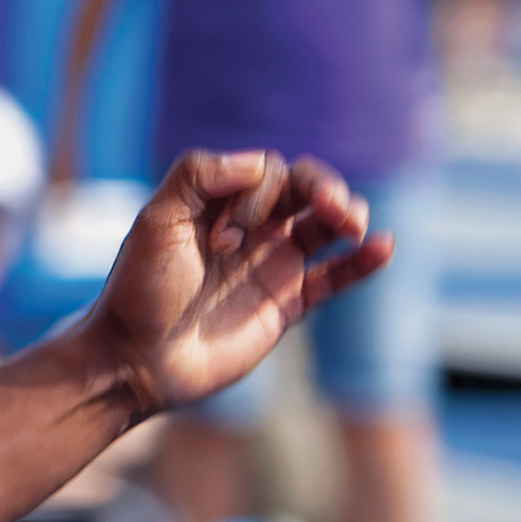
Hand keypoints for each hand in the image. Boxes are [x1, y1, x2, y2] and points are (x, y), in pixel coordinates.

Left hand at [88, 150, 389, 419]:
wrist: (137, 360)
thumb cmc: (140, 291)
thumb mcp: (157, 220)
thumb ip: (198, 174)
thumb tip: (260, 161)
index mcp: (221, 204)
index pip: (269, 171)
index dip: (259, 193)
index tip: (225, 238)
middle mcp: (251, 230)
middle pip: (306, 188)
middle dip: (322, 187)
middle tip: (327, 206)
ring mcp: (271, 266)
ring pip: (326, 226)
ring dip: (347, 213)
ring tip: (352, 223)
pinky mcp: (286, 305)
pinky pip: (334, 277)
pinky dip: (362, 262)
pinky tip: (383, 246)